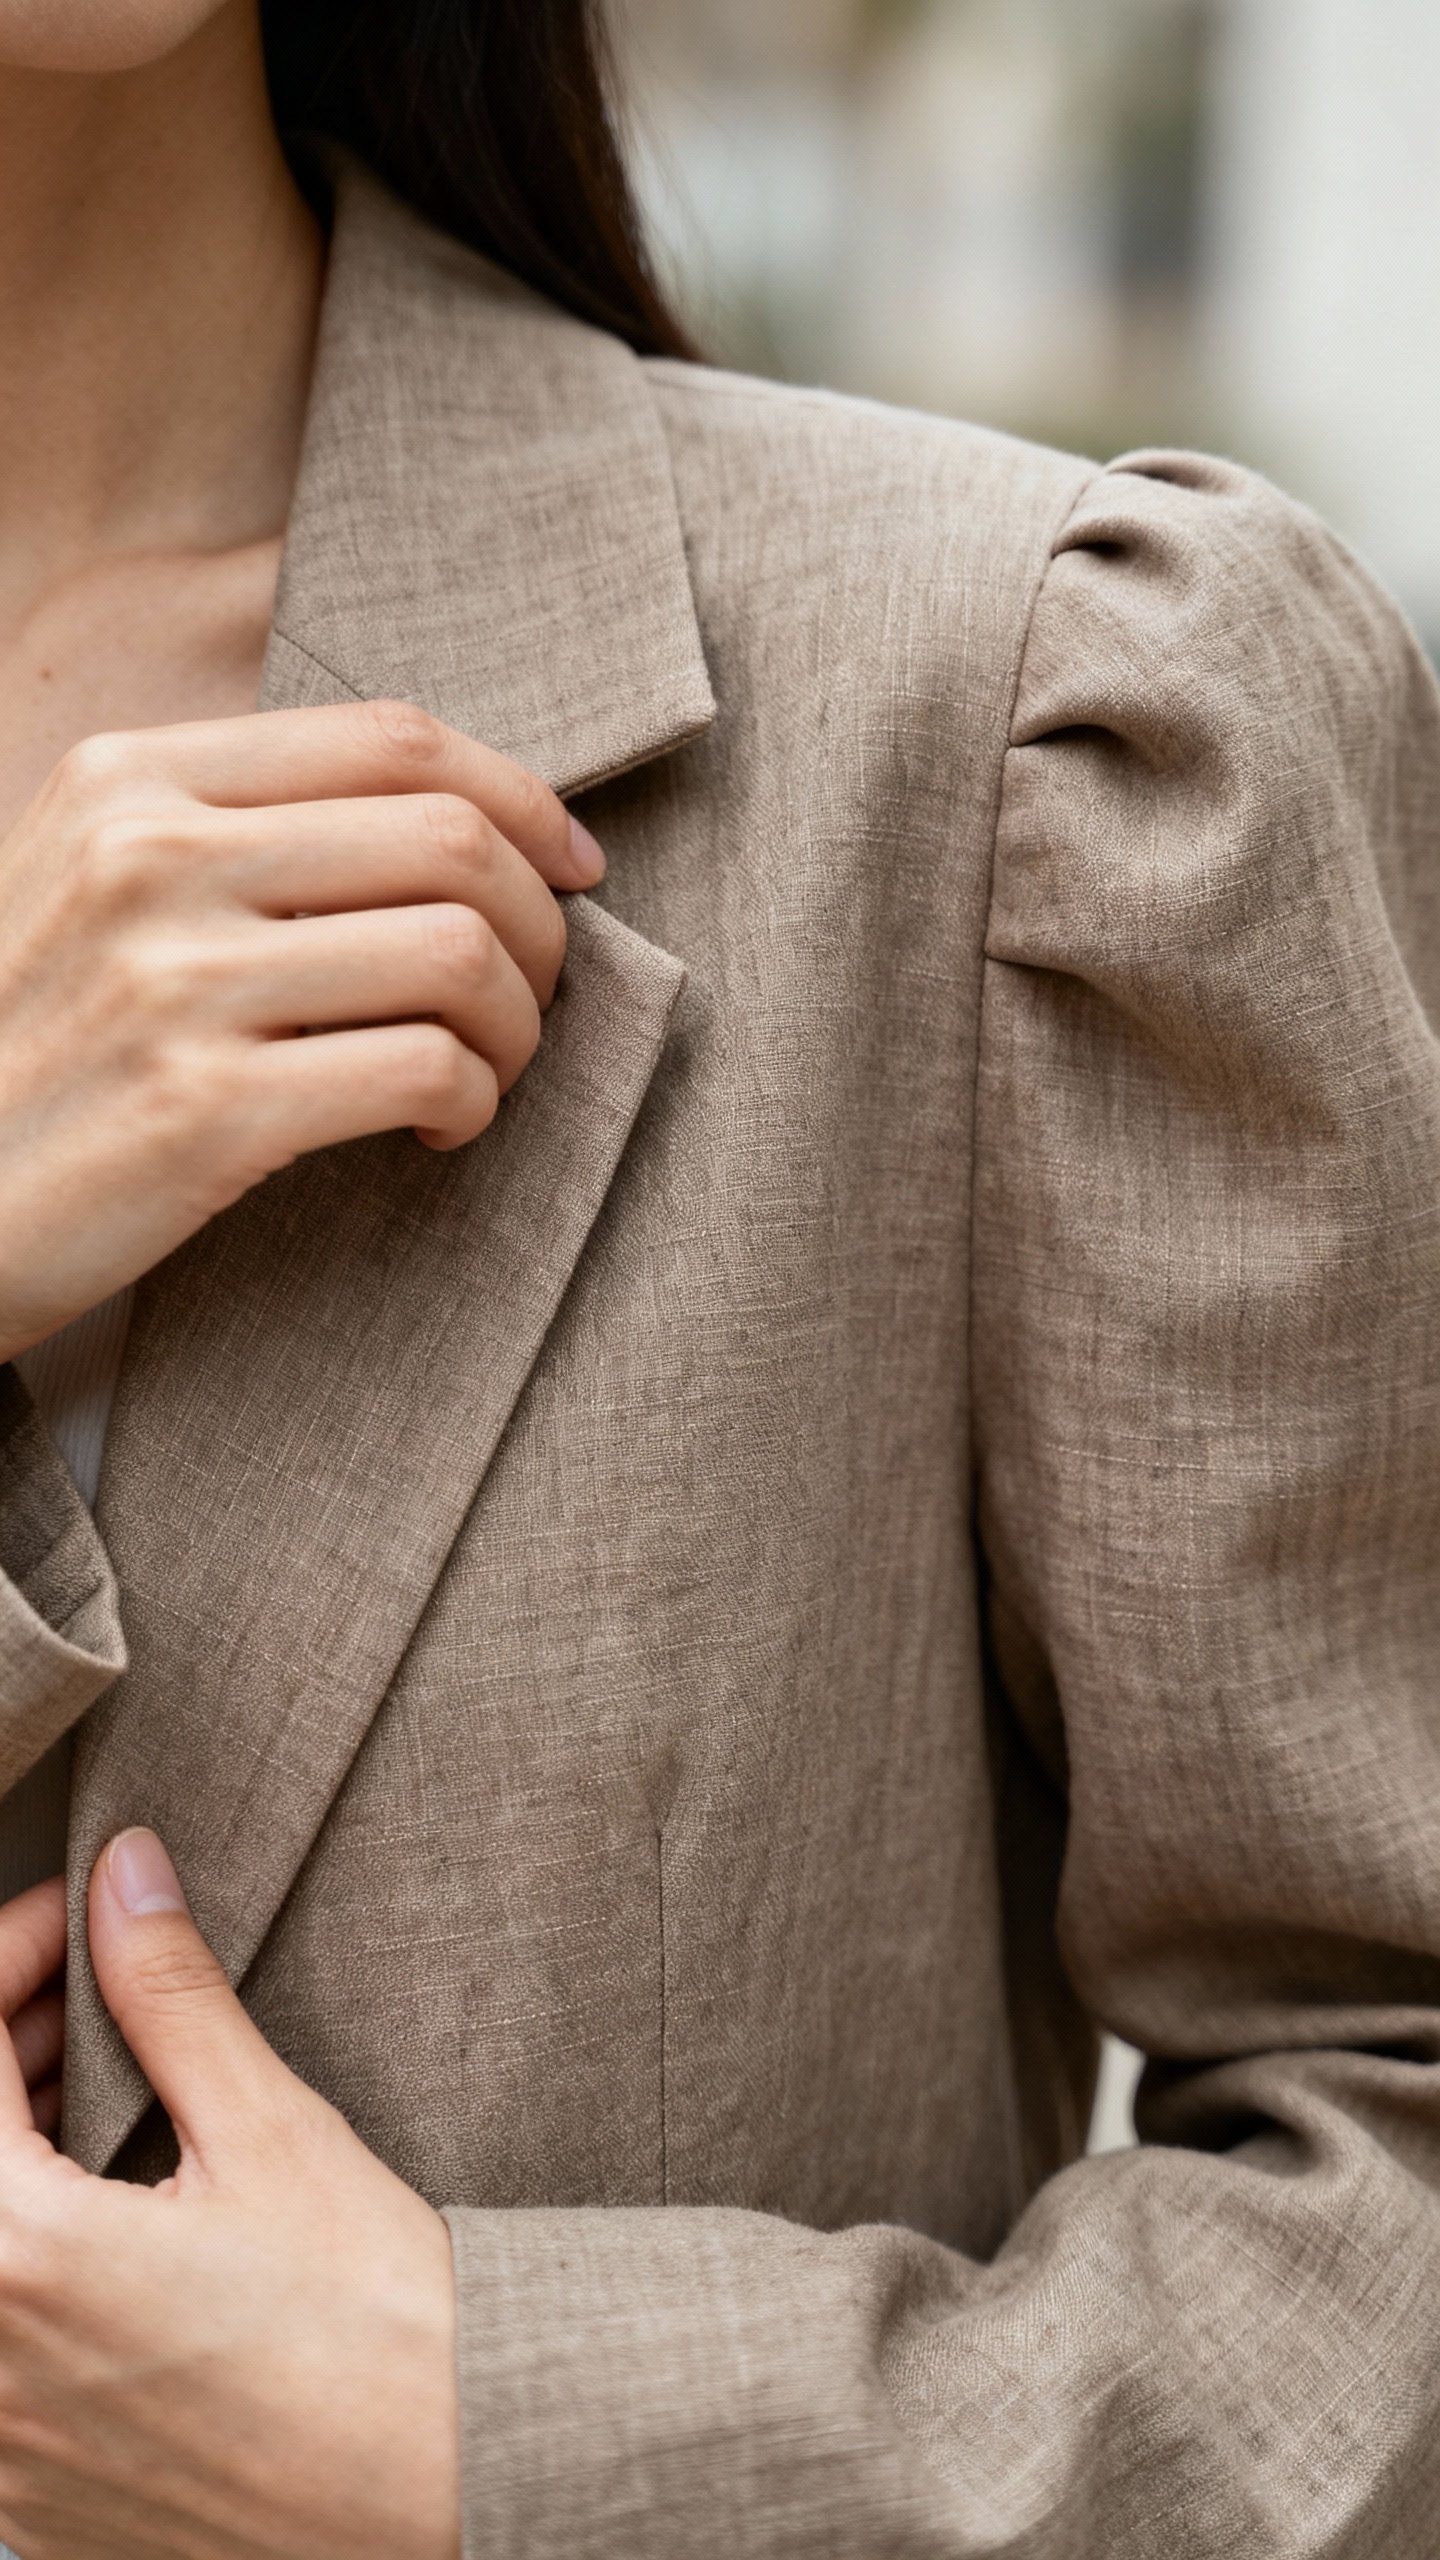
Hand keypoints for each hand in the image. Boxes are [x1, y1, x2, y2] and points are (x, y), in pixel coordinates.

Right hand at [0, 701, 604, 1362]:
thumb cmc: (35, 1049)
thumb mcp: (89, 882)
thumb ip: (230, 825)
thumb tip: (453, 816)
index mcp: (128, 779)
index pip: (391, 740)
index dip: (521, 798)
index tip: (573, 866)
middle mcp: (148, 857)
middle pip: (451, 841)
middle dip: (539, 925)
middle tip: (535, 994)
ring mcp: (173, 983)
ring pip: (460, 955)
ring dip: (519, 1025)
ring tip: (488, 1069)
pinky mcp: (205, 1111)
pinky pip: (426, 1070)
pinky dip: (472, 1102)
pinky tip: (440, 1127)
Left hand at [0, 1832, 458, 2559]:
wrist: (460, 2493)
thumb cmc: (379, 2327)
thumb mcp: (272, 2131)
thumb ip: (171, 1996)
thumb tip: (123, 1881)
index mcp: (21, 2262)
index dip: (12, 1955)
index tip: (79, 1919)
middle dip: (12, 2047)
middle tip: (103, 1993)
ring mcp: (3, 2451)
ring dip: (17, 2151)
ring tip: (115, 2098)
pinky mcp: (39, 2502)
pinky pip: (1, 2350)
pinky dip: (31, 2260)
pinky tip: (121, 2222)